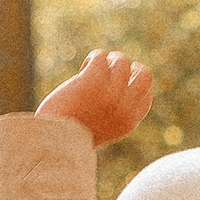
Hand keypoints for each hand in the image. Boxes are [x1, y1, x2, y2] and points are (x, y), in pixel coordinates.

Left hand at [38, 49, 153, 144]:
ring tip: (91, 70)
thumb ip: (115, 112)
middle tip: (110, 73)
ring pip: (122, 61)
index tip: (115, 87)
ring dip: (107, 61)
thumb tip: (120, 81)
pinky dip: (93, 58)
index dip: (132, 85)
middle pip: (145, 74)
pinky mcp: (93, 81)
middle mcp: (124, 108)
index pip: (147, 94)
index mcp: (128, 122)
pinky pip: (100, 57)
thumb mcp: (102, 129)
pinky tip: (84, 68)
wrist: (52, 142)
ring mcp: (110, 94)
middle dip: (129, 69)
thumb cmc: (71, 136)